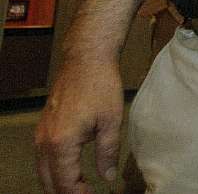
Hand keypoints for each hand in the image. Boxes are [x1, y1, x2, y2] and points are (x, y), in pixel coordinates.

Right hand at [35, 59, 124, 192]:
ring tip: (79, 187)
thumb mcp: (112, 121)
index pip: (65, 182)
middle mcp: (45, 141)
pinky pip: (42, 156)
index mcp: (61, 143)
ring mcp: (41, 133)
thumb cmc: (100, 86)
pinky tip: (69, 169)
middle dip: (65, 192)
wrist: (85, 60)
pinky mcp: (44, 127)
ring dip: (58, 182)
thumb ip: (108, 152)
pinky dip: (53, 168)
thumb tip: (107, 177)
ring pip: (43, 169)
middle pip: (48, 180)